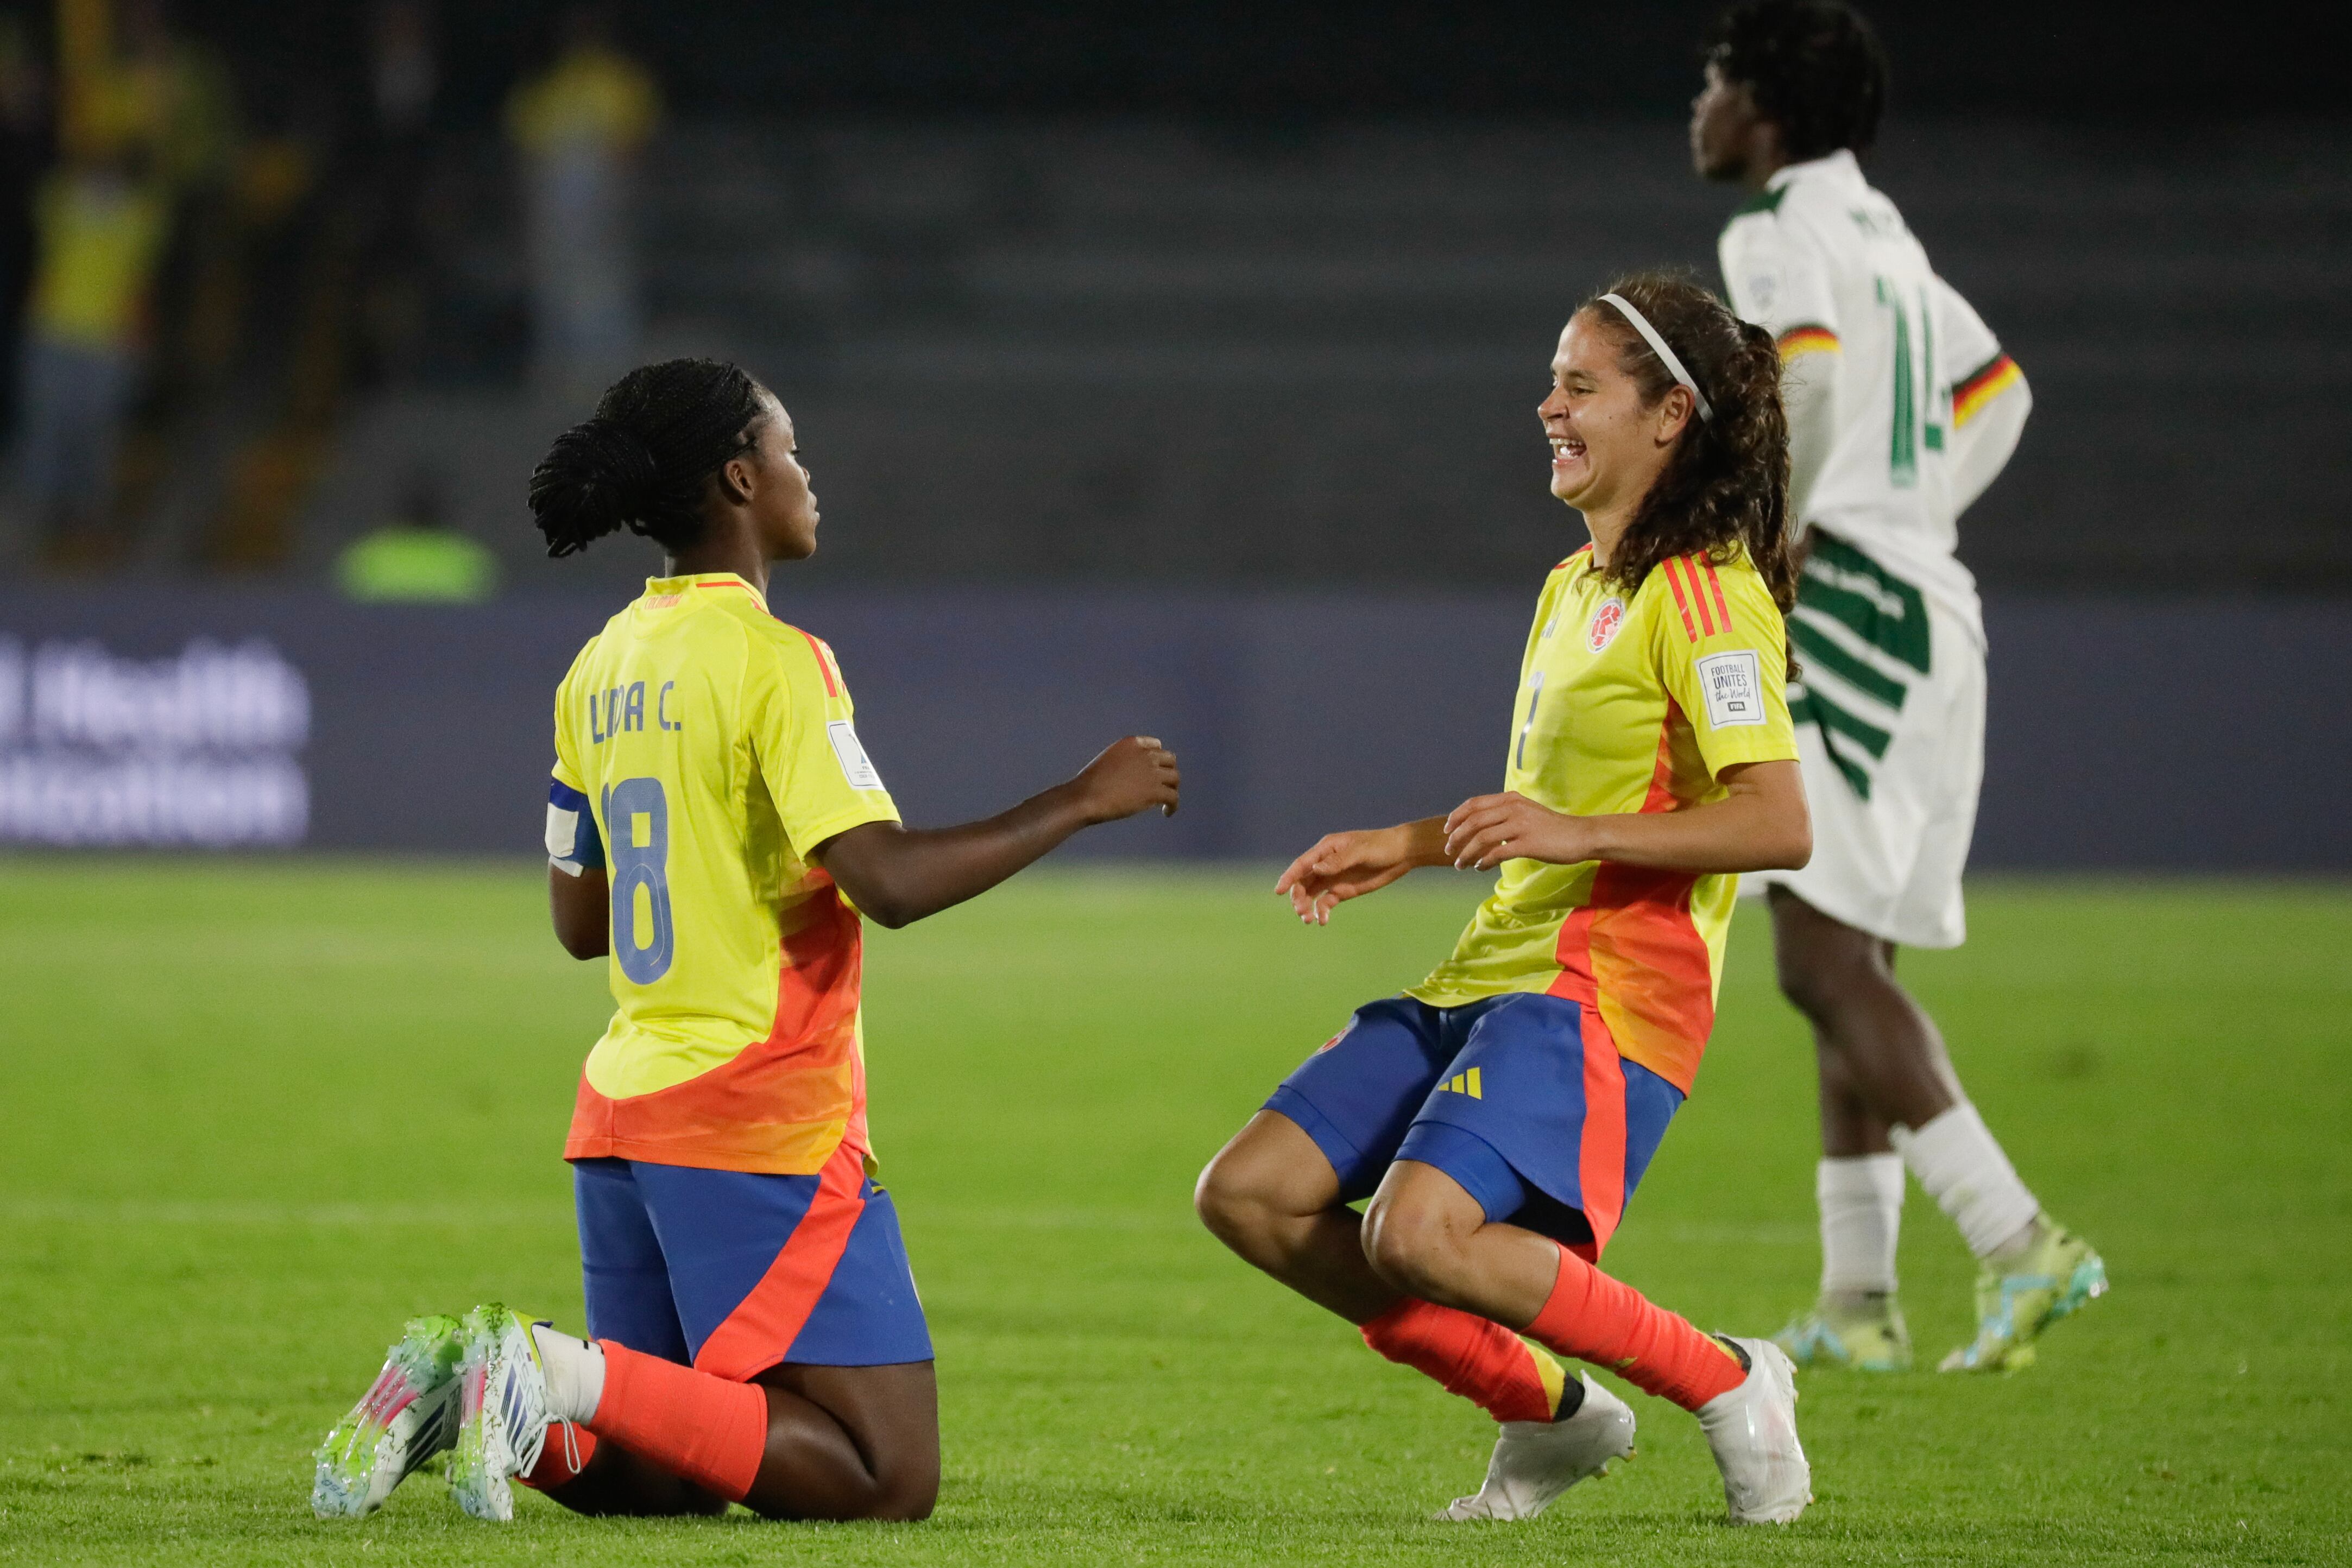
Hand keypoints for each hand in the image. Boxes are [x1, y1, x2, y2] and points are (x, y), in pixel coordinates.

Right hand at [1069, 735, 1179, 822]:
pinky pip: (1173, 797)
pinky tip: (1167, 812)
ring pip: (1175, 778)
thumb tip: (1135, 778)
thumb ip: (1124, 763)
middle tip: (1164, 785)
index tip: (1156, 769)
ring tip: (1166, 801)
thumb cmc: (1089, 785)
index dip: (1158, 758)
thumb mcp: (1107, 762)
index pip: (1155, 745)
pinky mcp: (1155, 791)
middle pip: (1170, 760)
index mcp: (1131, 744)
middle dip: (1168, 771)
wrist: (1086, 797)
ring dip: (1172, 789)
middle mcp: (1144, 754)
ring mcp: (1151, 772)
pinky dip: (1173, 806)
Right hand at [1274, 822, 1432, 924]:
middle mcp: (1326, 864)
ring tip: (1309, 919)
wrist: (1402, 854)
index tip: (1278, 891)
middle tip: (1301, 912)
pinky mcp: (1343, 891)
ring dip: (1306, 906)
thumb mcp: (1361, 852)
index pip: (1302, 864)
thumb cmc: (1381, 846)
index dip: (1289, 877)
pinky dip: (1321, 912)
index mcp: (1327, 849)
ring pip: (1311, 894)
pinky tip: (1323, 920)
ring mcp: (1333, 878)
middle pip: (1303, 882)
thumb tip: (1315, 869)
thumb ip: (1338, 861)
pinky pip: (1325, 903)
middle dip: (1298, 897)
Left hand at [1443, 791, 1592, 870]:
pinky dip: (1484, 862)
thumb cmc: (1552, 828)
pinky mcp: (1528, 843)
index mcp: (1510, 799)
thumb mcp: (1527, 812)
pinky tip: (1479, 868)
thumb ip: (1505, 815)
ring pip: (1482, 838)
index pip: (1474, 804)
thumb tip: (1481, 828)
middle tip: (1449, 852)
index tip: (1447, 830)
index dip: (1456, 817)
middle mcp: (1513, 808)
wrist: (1581, 835)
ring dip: (1466, 853)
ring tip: (1460, 865)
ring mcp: (1521, 825)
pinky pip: (1497, 853)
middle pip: (1473, 821)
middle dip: (1456, 838)